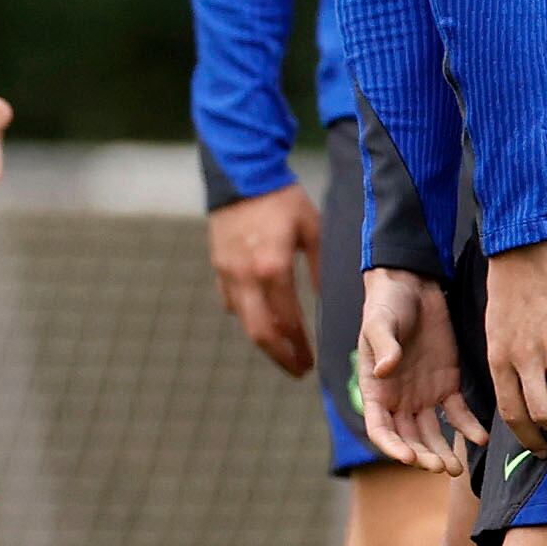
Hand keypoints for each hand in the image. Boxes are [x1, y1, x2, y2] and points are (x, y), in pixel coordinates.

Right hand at [208, 185, 319, 376]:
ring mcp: (227, 272)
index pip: (287, 321)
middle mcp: (246, 276)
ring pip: (242, 320)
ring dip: (263, 340)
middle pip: (259, 332)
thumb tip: (328, 301)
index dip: (300, 346)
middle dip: (279, 356)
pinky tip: (261, 319)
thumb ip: (320, 269)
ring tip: (282, 351)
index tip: (312, 363)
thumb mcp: (313, 230)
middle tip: (297, 370)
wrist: (240, 175)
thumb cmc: (283, 200)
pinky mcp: (218, 265)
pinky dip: (246, 316)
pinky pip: (231, 301)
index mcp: (273, 268)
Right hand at [355, 268, 478, 471]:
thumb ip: (384, 345)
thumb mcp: (380, 322)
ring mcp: (423, 394)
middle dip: (422, 456)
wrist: (413, 285)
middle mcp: (398, 398)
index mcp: (376, 388)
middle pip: (408, 438)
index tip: (410, 458)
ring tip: (456, 468)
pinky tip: (480, 438)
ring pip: (432, 433)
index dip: (392, 447)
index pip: (380, 428)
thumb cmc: (387, 303)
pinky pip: (457, 413)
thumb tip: (385, 370)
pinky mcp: (447, 384)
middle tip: (440, 467)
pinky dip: (468, 428)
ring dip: (443, 452)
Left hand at [479, 236, 546, 447]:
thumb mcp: (496, 333)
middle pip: (544, 414)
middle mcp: (523, 356)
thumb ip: (509, 365)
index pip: (512, 414)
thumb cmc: (509, 293)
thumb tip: (526, 396)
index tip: (544, 450)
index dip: (530, 439)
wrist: (523, 250)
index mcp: (499, 359)